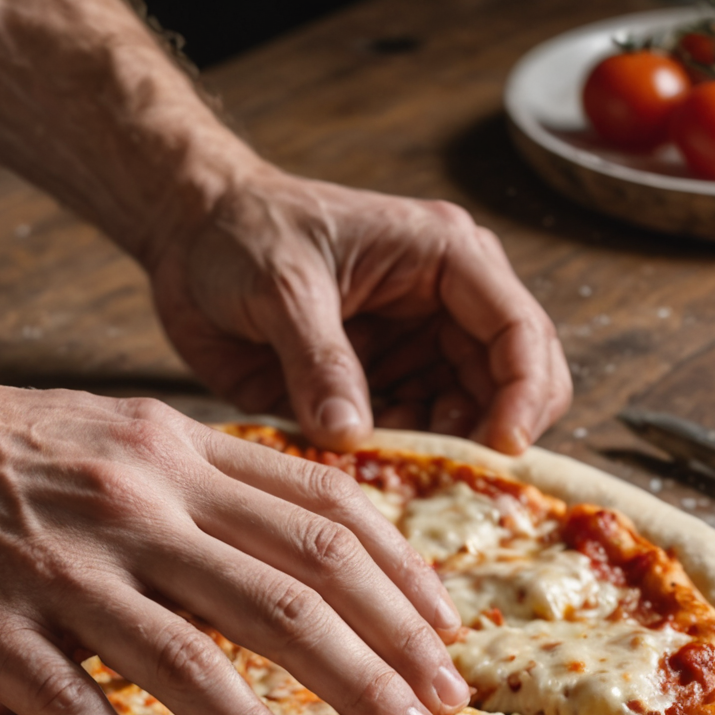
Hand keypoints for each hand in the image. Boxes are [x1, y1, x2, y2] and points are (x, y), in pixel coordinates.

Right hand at [0, 360, 469, 714]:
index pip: (328, 512)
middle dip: (374, 670)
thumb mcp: (107, 436)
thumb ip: (198, 488)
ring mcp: (56, 560)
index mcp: (173, 450)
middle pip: (288, 588)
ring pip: (189, 652)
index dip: (403, 587)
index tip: (448, 647)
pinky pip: (67, 702)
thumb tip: (294, 559)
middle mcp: (132, 498)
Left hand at [147, 160, 571, 453]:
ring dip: (439, 456)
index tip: (503, 447)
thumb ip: (319, 361)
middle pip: (509, 384)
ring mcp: (412, 352)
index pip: (518, 330)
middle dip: (488, 434)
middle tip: (446, 476)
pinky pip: (406, 439)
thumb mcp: (282, 287)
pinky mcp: (374, 390)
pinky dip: (396, 465)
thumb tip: (352, 437)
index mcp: (446, 259)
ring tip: (394, 478)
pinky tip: (365, 477)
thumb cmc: (242, 235)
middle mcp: (444, 308)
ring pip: (462, 421)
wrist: (191, 241)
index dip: (524, 392)